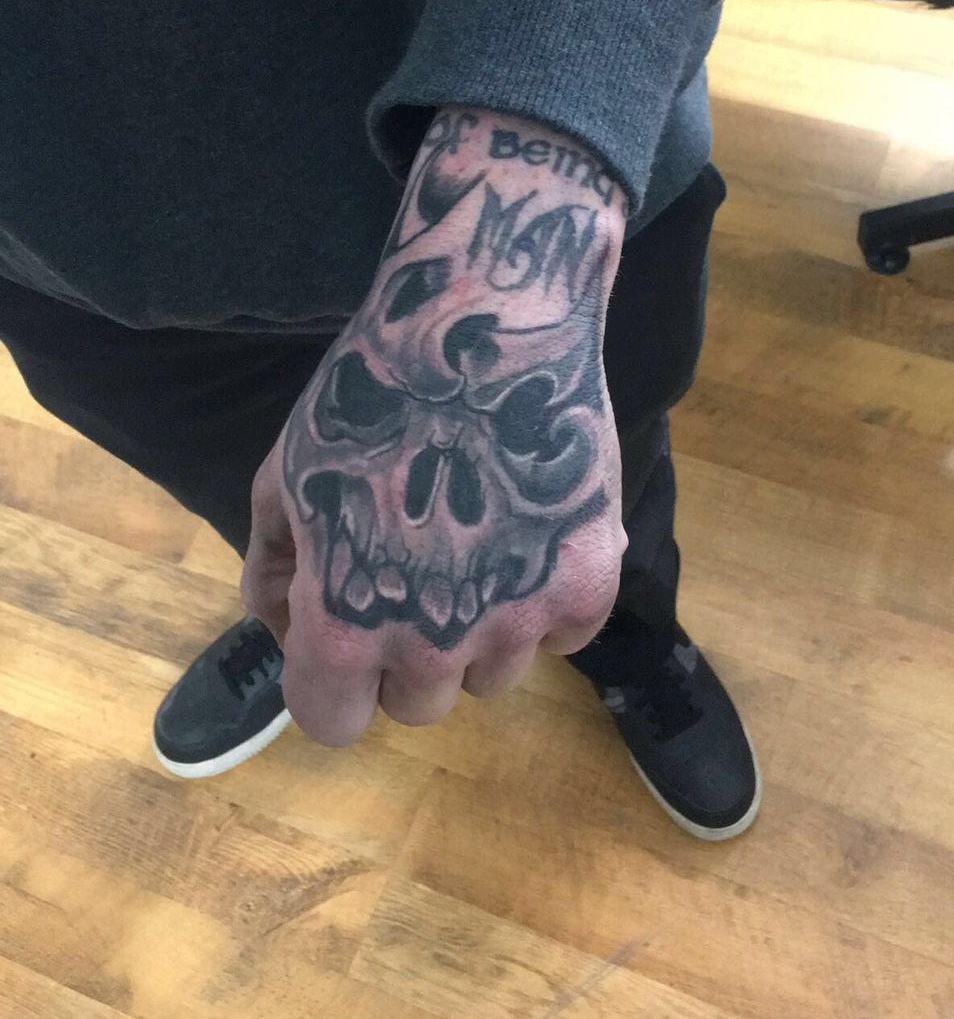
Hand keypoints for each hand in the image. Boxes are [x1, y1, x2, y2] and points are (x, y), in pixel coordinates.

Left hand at [243, 107, 627, 744]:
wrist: (485, 321)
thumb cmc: (368, 392)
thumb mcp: (284, 473)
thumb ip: (273, 568)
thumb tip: (282, 628)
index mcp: (344, 625)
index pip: (330, 723)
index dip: (332, 681)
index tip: (348, 633)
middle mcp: (434, 644)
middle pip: (417, 704)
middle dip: (406, 652)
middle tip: (415, 568)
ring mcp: (519, 622)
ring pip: (491, 676)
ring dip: (479, 630)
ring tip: (477, 537)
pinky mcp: (588, 587)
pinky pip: (561, 637)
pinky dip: (545, 599)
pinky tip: (527, 526)